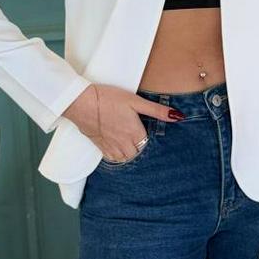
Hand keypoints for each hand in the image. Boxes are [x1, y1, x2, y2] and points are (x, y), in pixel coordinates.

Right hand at [62, 84, 184, 163]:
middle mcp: (124, 143)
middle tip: (141, 138)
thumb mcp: (135, 100)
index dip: (150, 139)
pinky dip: (117, 156)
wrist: (81, 102)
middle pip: (138, 154)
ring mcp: (111, 146)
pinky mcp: (100, 146)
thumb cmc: (107, 99)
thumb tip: (178, 116)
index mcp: (135, 133)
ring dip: (130, 153)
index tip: (149, 133)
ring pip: (126, 158)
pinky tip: (118, 147)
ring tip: (131, 143)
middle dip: (141, 148)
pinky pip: (112, 159)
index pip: (149, 144)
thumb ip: (157, 110)